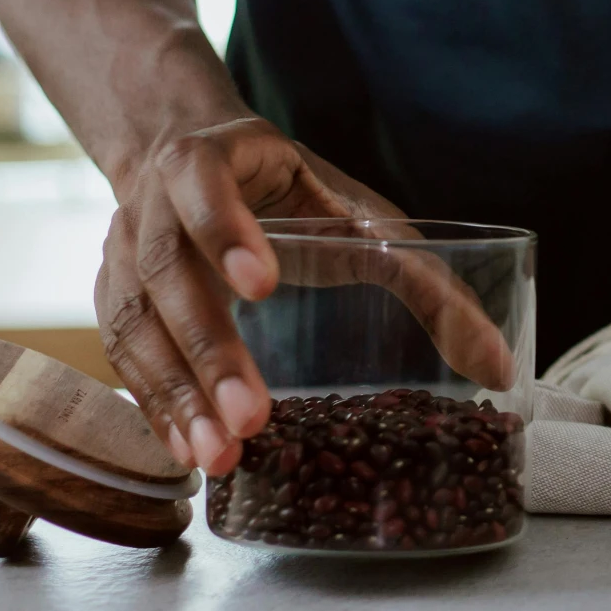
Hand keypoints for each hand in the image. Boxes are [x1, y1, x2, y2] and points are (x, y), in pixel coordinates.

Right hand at [96, 117, 512, 474]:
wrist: (187, 156)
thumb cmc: (291, 194)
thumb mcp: (359, 216)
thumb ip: (426, 280)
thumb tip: (498, 368)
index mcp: (212, 159)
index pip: (205, 185)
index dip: (226, 230)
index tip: (262, 284)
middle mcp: (152, 202)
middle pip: (168, 272)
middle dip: (208, 348)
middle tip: (251, 416)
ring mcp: (121, 250)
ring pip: (134, 323)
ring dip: (175, 394)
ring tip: (220, 454)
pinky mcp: (112, 297)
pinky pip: (122, 356)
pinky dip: (153, 406)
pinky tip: (188, 452)